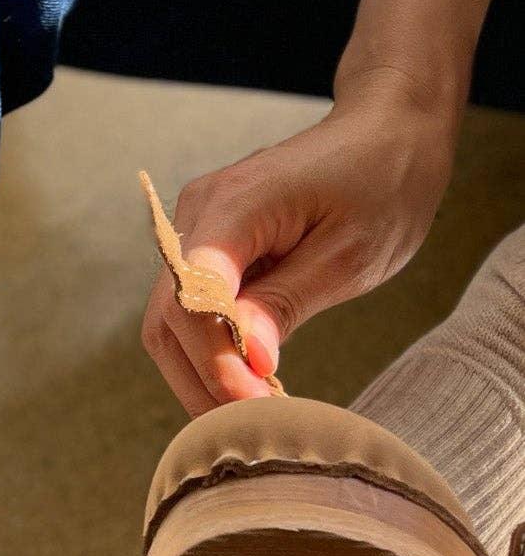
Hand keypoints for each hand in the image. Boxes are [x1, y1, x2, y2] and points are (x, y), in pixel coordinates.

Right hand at [140, 67, 459, 414]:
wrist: (386, 130)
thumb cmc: (381, 182)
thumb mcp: (350, 253)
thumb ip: (288, 302)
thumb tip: (247, 360)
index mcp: (235, 206)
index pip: (195, 300)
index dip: (216, 361)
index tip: (256, 402)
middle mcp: (199, 213)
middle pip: (168, 319)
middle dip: (202, 380)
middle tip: (253, 426)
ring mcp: (198, 227)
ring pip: (170, 322)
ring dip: (202, 374)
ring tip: (250, 411)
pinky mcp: (209, 244)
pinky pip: (191, 309)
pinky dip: (211, 351)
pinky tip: (247, 379)